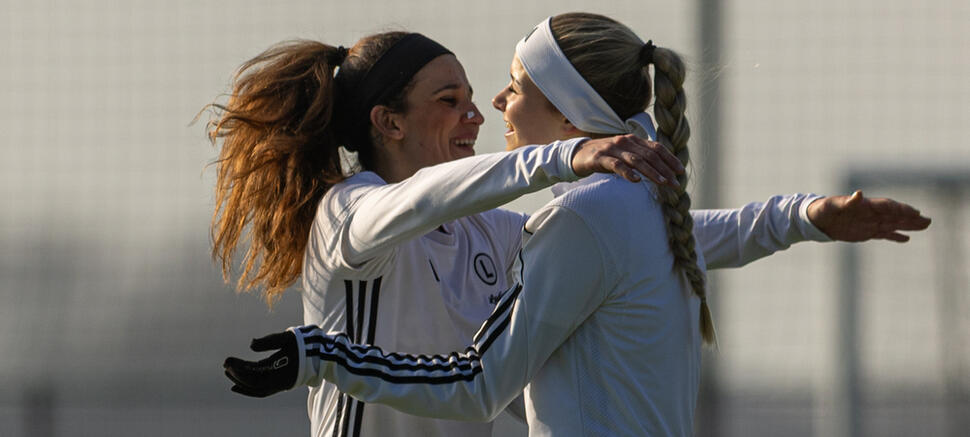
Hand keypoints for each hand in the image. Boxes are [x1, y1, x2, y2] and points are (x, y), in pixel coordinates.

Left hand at [223, 331, 298, 397]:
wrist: (322, 353)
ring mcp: (280, 384)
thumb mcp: (288, 337)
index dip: (239, 371)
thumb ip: (269, 340)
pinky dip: (249, 387)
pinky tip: (237, 383)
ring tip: (228, 371)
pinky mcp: (280, 382)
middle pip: (253, 384)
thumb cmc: (305, 343)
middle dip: (237, 375)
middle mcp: (280, 383)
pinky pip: (262, 389)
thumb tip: (250, 344)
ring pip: (257, 388)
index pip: (254, 377)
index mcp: (281, 373)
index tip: (228, 362)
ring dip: (241, 381)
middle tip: (225, 363)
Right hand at [570, 134, 684, 185]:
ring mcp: (613, 149)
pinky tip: (636, 181)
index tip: (680, 171)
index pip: (656, 148)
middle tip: (675, 183)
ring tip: (662, 182)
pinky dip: (627, 172)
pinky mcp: (601, 158)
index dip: (670, 159)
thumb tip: (660, 169)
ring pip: (636, 160)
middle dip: (665, 169)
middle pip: (649, 155)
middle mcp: (625, 142)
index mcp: (633, 140)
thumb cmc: (604, 156)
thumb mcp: (624, 154)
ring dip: (651, 172)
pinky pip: (617, 165)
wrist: (578, 154)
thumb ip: (639, 157)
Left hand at [807, 191, 930, 241]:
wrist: (816, 219)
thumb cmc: (823, 209)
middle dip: (911, 218)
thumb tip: (858, 194)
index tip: (915, 212)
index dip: (901, 209)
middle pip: (895, 215)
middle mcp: (870, 213)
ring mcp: (870, 223)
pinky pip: (883, 234)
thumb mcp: (832, 205)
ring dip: (908, 226)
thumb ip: (847, 201)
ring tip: (925, 226)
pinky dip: (895, 236)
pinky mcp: (866, 232)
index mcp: (865, 205)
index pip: (887, 206)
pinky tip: (907, 239)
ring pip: (893, 224)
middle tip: (928, 221)